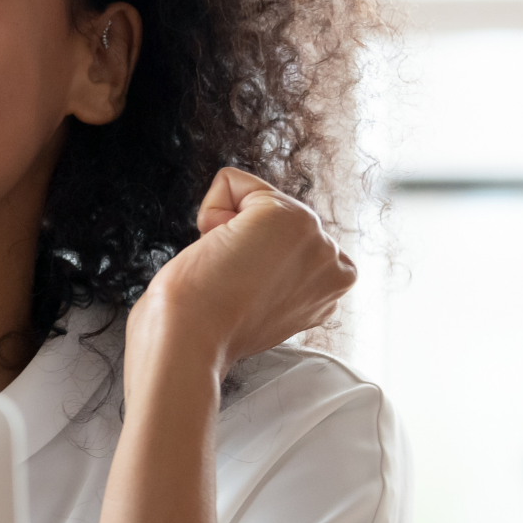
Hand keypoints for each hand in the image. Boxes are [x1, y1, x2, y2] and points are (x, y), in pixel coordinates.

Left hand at [129, 168, 356, 376]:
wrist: (189, 341)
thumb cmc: (204, 330)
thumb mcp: (261, 303)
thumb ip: (275, 275)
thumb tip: (256, 252)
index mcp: (328, 289)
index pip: (282, 241)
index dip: (247, 262)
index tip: (241, 296)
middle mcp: (334, 265)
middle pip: (271, 214)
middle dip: (241, 240)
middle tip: (232, 284)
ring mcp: (317, 240)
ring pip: (254, 199)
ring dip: (226, 228)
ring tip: (227, 271)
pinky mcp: (288, 216)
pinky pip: (231, 182)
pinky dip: (210, 210)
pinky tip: (217, 251)